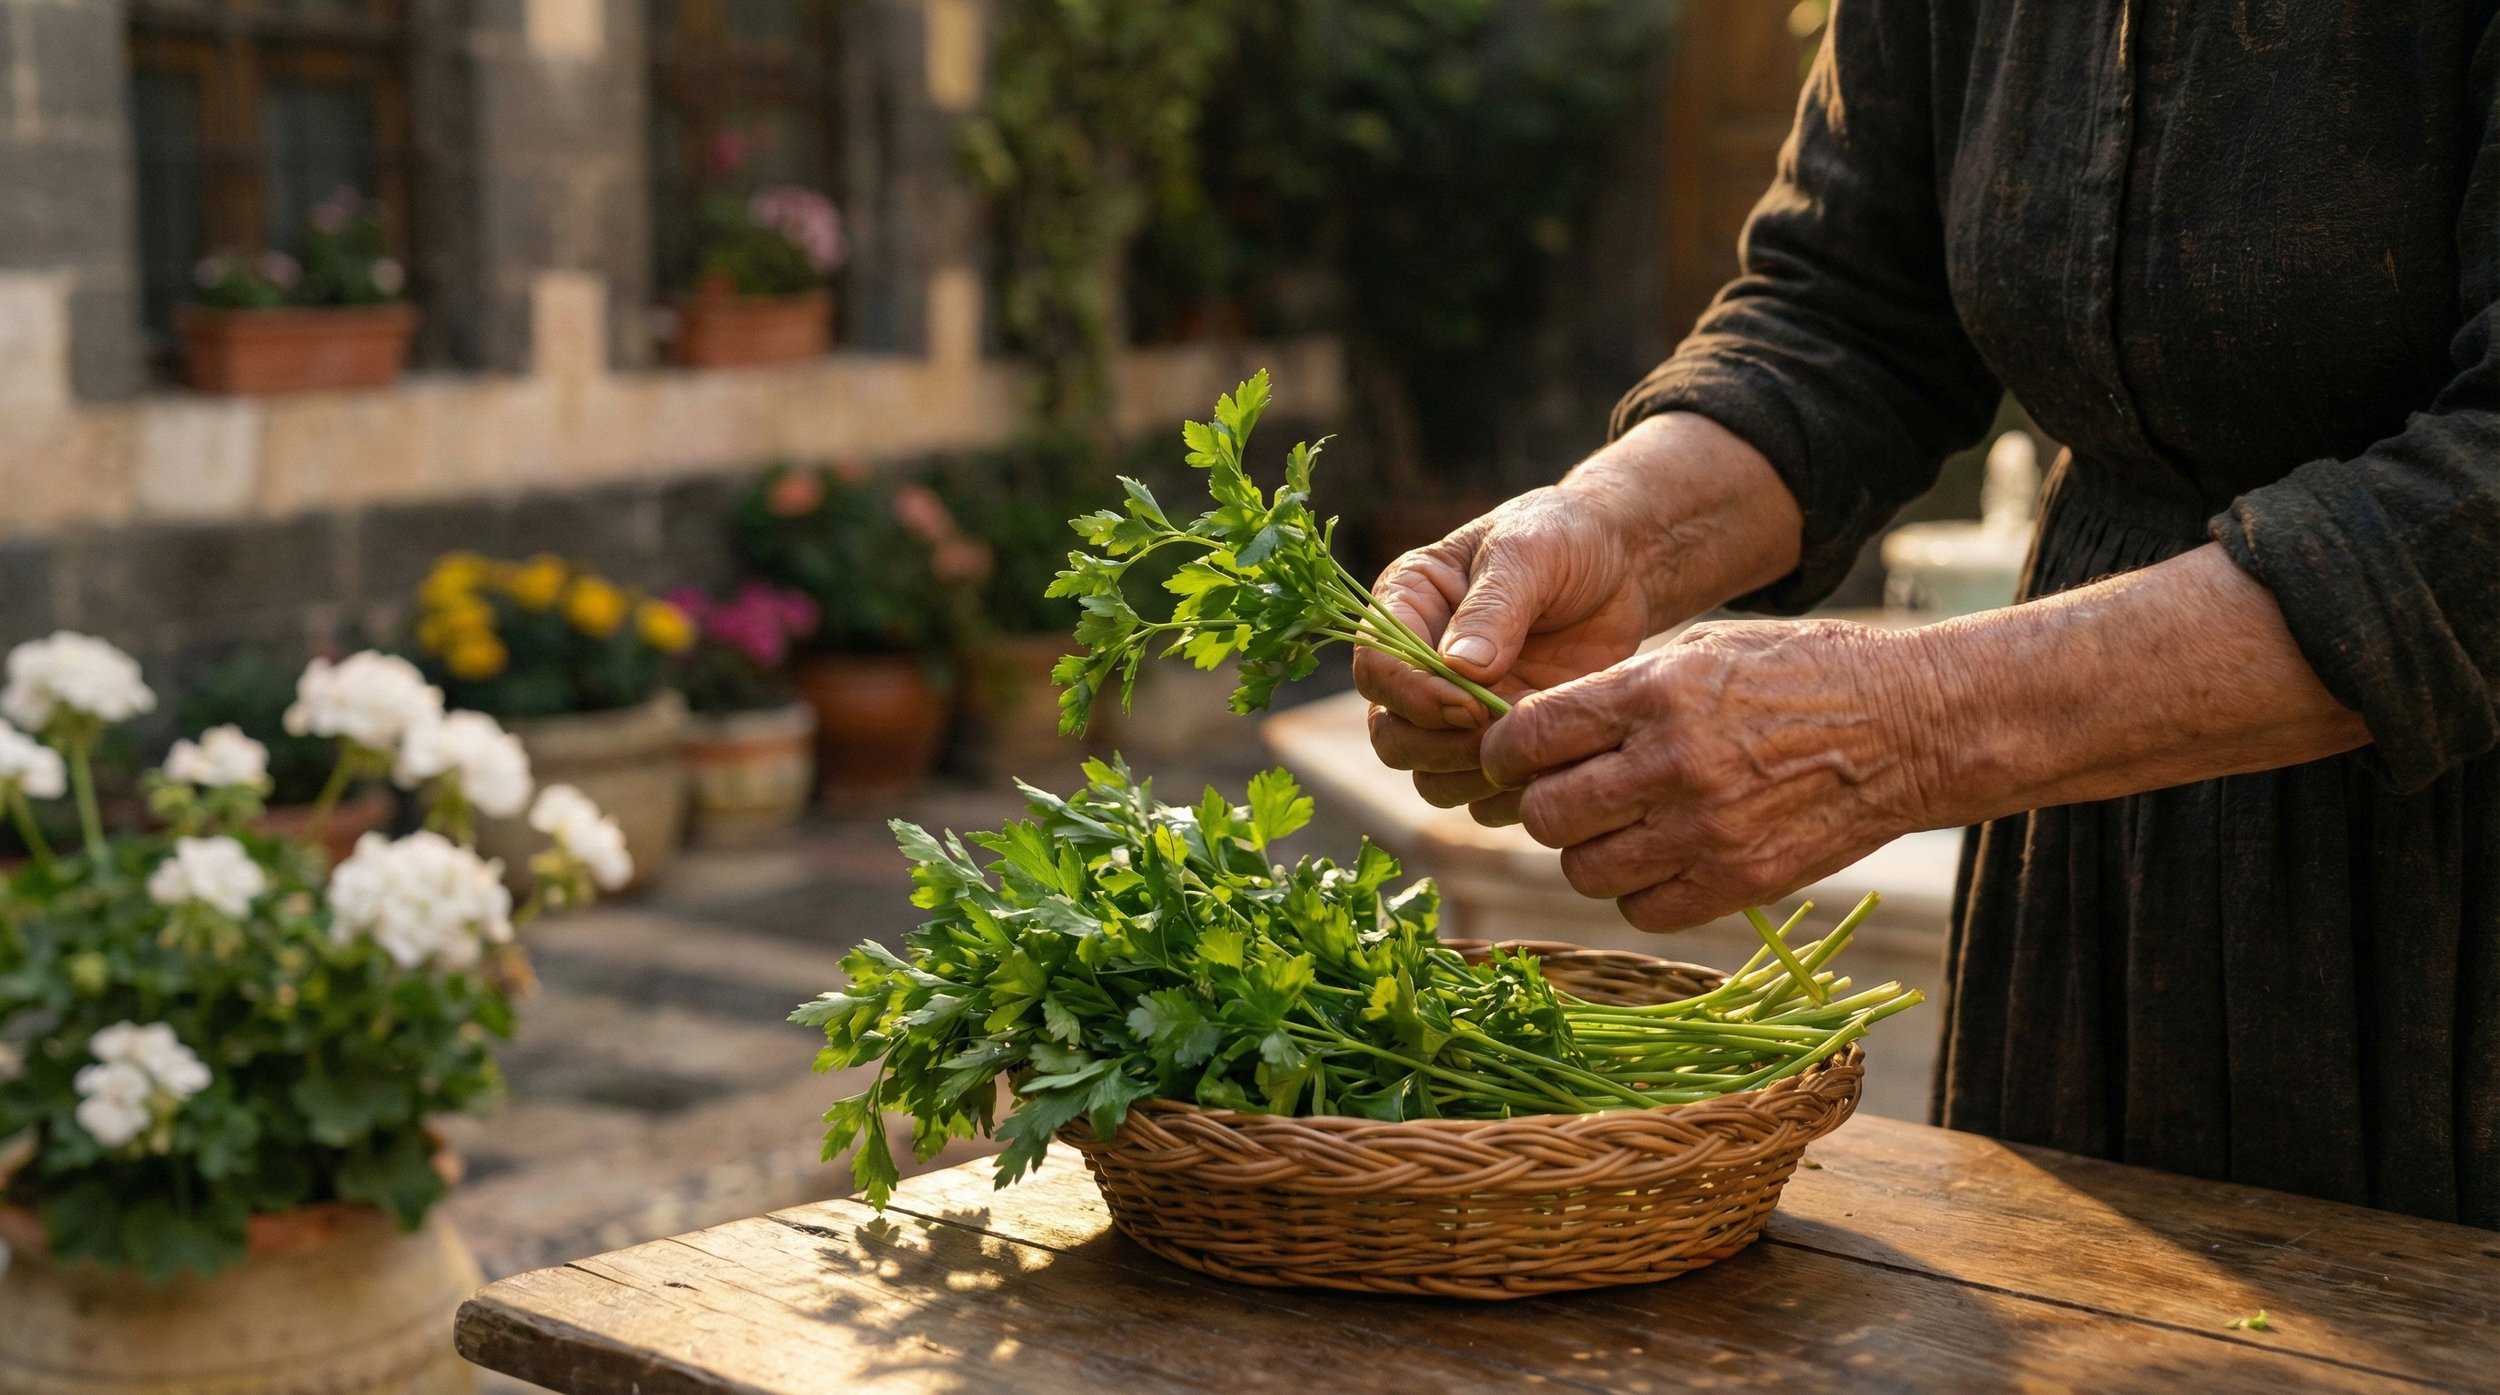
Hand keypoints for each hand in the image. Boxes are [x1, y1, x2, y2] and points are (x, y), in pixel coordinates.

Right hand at [1355, 487, 1655, 824]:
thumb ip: (1493, 606)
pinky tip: (1553, 768)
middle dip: (1440, 748)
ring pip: (1430, 777)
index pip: (1376, 669)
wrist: (1621, 565)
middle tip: (1502, 735)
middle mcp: (1419, 667)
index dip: (1415, 696)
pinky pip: (1482, 793)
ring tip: (1531, 752)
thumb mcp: (1529, 551)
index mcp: (1406, 607)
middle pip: (1391, 736)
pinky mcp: (1500, 742)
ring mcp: (1458, 711)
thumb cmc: (1564, 539)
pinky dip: (1510, 794)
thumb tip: (1458, 668)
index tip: (1472, 705)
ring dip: (1475, 777)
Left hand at [1479, 618, 1945, 930]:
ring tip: (1616, 826)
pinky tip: (1659, 860)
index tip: (1508, 755)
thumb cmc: (1802, 675)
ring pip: (1584, 869)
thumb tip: (1535, 729)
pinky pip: (1642, 910)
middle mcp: (1672, 764)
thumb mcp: (1703, 653)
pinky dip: (1637, 892)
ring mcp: (1706, 831)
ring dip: (1587, 851)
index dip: (1502, 750)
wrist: (1911, 726)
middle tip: (1562, 794)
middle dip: (1540, 804)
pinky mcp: (1739, 882)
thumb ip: (1621, 693)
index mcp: (1656, 693)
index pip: (1530, 735)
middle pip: (1544, 812)